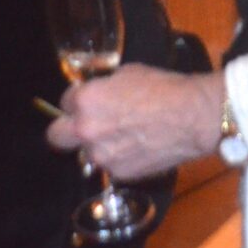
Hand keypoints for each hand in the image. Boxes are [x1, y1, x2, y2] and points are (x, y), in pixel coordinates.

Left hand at [47, 65, 224, 180]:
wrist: (191, 117)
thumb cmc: (162, 88)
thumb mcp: (127, 73)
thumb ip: (104, 87)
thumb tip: (98, 92)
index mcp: (86, 101)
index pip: (64, 101)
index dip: (78, 99)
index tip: (88, 100)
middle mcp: (87, 131)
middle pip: (56, 136)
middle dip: (65, 128)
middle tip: (84, 124)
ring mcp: (102, 156)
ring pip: (86, 152)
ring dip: (97, 144)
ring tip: (123, 135)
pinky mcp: (119, 174)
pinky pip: (109, 165)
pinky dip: (118, 157)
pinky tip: (137, 146)